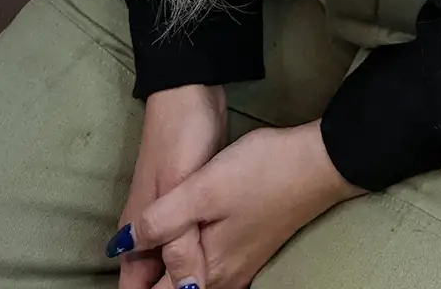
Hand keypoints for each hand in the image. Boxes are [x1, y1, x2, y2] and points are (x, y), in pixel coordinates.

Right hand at [115, 84, 228, 288]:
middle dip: (173, 288)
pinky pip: (187, 244)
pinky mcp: (188, 203)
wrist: (190, 93)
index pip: (134, 287)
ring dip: (186, 275)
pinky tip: (219, 265)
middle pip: (152, 279)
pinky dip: (197, 258)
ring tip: (212, 283)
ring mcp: (168, 216)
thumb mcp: (182, 193)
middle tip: (203, 288)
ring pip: (171, 263)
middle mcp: (148, 230)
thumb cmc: (182, 140)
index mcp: (138, 231)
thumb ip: (180, 246)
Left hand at [125, 119, 366, 288]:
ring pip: (194, 285)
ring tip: (151, 255)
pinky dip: (190, 269)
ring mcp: (239, 268)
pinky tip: (183, 248)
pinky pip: (208, 274)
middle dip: (151, 282)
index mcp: (205, 272)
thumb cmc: (258, 172)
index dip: (135, 286)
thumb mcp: (203, 189)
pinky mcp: (249, 251)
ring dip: (170, 276)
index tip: (123, 266)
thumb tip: (122, 245)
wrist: (317, 163)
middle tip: (132, 259)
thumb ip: (161, 221)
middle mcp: (221, 280)